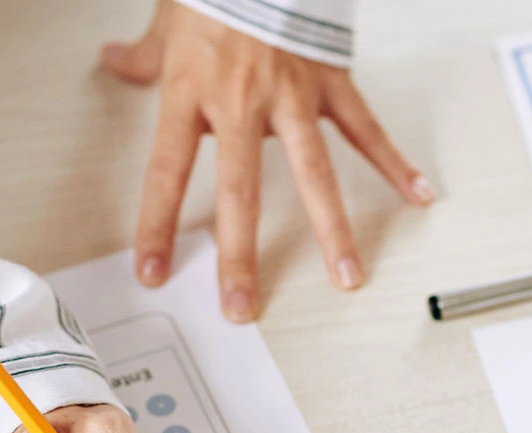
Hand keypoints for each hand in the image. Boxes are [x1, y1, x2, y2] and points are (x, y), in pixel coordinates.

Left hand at [102, 1, 433, 322]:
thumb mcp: (166, 21)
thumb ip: (143, 55)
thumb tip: (114, 59)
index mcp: (192, 93)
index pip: (168, 173)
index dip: (157, 225)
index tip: (154, 271)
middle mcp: (241, 104)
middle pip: (240, 192)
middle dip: (241, 255)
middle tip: (244, 305)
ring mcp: (291, 97)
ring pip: (313, 173)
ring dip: (332, 229)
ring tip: (347, 275)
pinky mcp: (330, 83)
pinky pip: (365, 130)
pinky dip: (394, 163)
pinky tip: (417, 195)